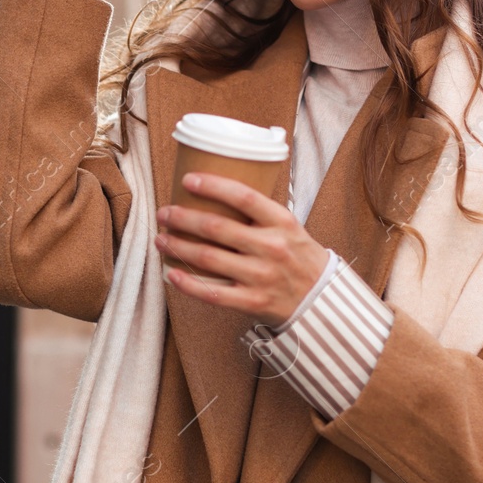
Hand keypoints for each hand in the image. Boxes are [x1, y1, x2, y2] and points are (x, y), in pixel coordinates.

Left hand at [154, 172, 328, 326]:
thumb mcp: (288, 226)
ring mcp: (261, 276)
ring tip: (162, 239)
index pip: (244, 197)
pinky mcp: (253, 302)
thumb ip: (259, 213)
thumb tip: (215, 192)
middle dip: (183, 218)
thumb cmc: (298, 256)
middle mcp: (272, 247)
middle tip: (164, 213)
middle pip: (217, 228)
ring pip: (209, 258)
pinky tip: (172, 274)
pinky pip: (213, 293)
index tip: (189, 180)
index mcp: (281, 222)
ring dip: (179, 246)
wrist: (321, 298)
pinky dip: (189, 284)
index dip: (213, 186)